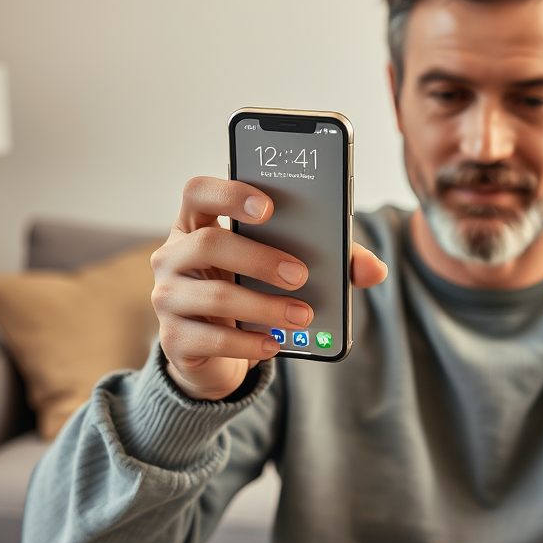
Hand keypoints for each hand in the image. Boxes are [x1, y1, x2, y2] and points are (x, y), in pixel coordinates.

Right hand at [150, 176, 387, 400]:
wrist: (213, 349)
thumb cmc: (250, 289)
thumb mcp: (282, 267)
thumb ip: (329, 260)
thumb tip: (375, 269)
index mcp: (197, 223)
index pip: (198, 192)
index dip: (229, 193)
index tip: (268, 207)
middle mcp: (173, 254)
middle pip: (208, 243)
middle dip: (259, 258)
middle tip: (300, 274)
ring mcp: (166, 297)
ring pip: (214, 295)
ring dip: (265, 307)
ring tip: (302, 316)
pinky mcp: (173, 338)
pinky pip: (211, 338)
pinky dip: (249, 343)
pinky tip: (275, 342)